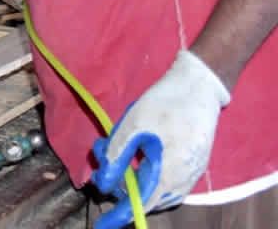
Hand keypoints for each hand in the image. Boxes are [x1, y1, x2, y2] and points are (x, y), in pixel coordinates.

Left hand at [90, 50, 230, 227]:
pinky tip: (138, 156)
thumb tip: (103, 183)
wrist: (198, 86)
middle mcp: (184, 179)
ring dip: (136, 180)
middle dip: (124, 187)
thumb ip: (116, 157)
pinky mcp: (194, 164)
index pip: (141, 203)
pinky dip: (150, 175)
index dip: (121, 213)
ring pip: (159, 190)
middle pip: (149, 198)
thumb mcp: (132, 127)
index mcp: (169, 173)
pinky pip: (170, 181)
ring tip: (118, 157)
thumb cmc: (163, 104)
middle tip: (105, 167)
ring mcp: (193, 173)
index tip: (104, 224)